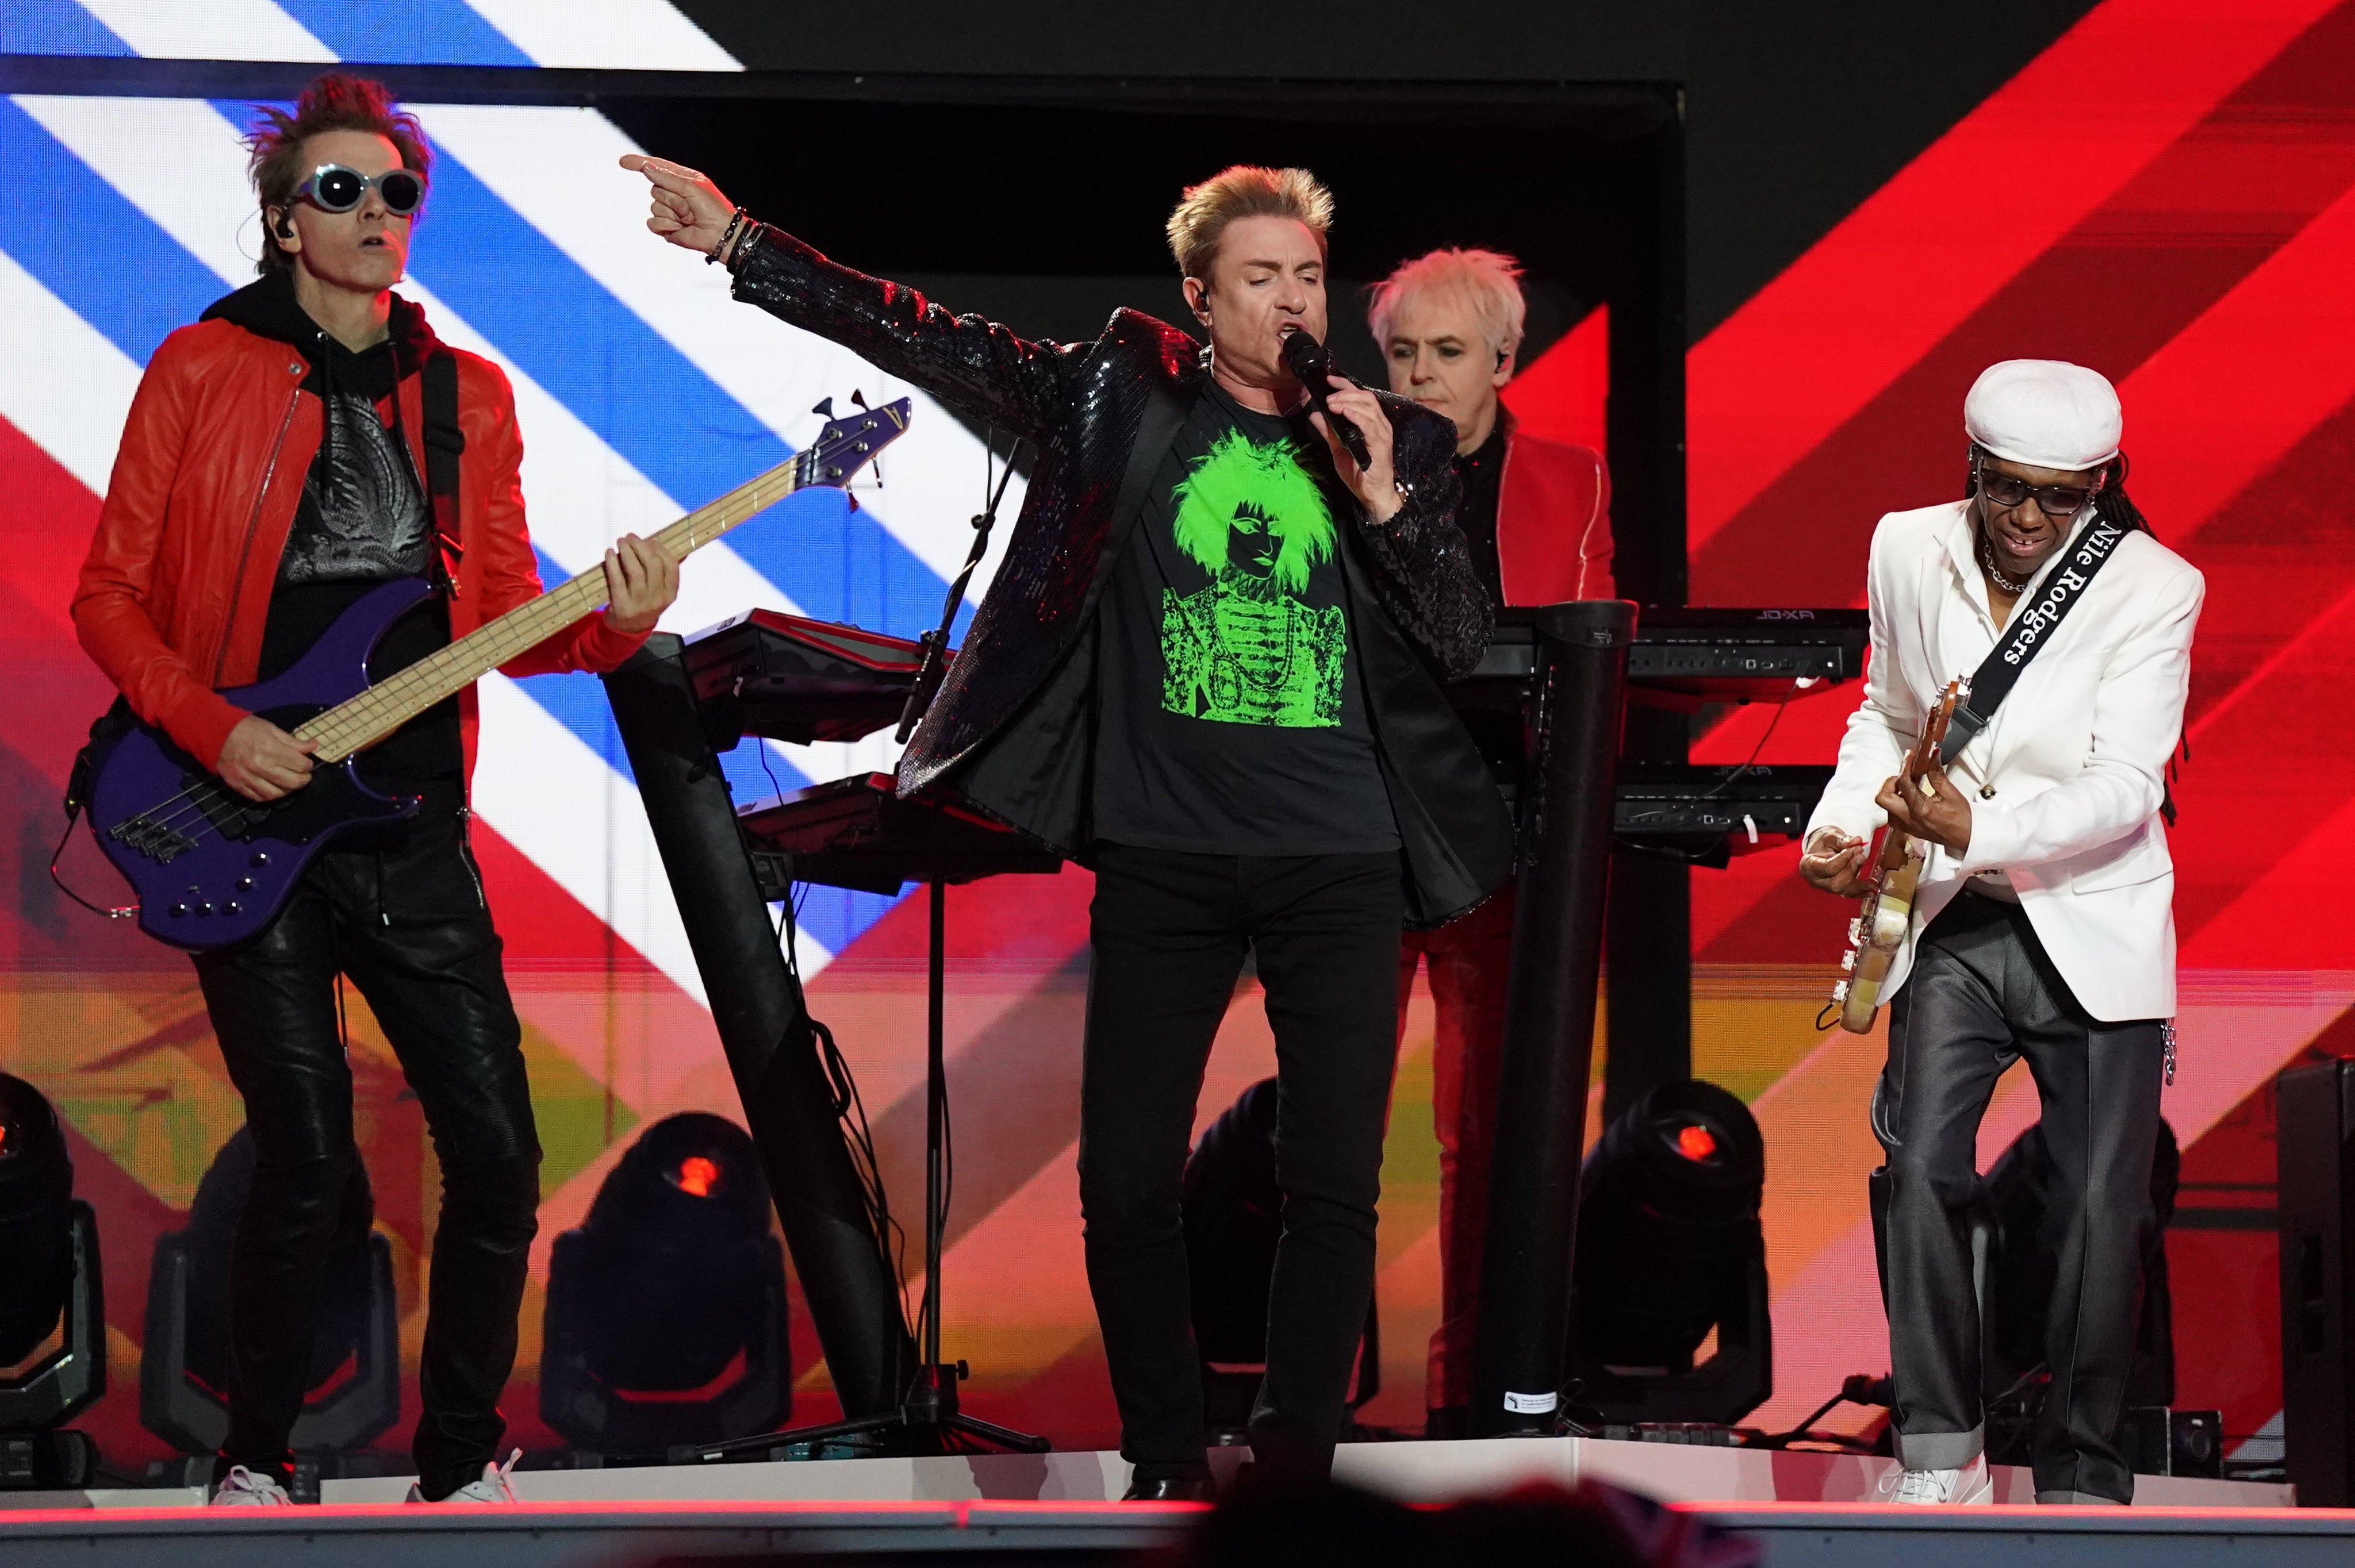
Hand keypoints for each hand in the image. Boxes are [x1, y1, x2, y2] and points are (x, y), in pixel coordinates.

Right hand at [218, 714, 315, 802]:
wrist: (215, 734)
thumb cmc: (245, 729)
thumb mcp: (271, 729)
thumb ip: (293, 741)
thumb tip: (313, 746)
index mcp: (270, 749)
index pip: (299, 764)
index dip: (307, 765)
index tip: (307, 763)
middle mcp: (260, 766)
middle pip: (291, 782)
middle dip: (303, 780)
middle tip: (304, 776)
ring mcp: (248, 778)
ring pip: (276, 794)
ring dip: (287, 790)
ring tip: (290, 783)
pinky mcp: (238, 785)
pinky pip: (258, 798)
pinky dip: (270, 796)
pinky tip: (274, 789)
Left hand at [602, 533, 679, 633]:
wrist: (629, 629)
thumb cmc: (645, 602)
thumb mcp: (660, 591)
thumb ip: (667, 571)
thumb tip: (681, 550)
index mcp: (671, 593)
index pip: (671, 565)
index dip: (660, 549)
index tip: (649, 540)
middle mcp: (658, 599)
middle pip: (653, 565)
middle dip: (641, 546)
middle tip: (630, 536)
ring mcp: (640, 603)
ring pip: (636, 571)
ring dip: (628, 552)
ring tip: (621, 541)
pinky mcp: (622, 606)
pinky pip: (617, 580)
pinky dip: (613, 564)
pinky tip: (610, 553)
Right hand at [619, 154, 738, 256]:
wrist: (721, 234)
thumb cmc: (713, 208)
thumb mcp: (691, 187)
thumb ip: (666, 177)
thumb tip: (645, 167)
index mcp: (681, 179)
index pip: (656, 167)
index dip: (638, 164)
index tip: (622, 162)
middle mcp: (673, 193)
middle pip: (654, 188)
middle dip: (672, 198)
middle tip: (690, 206)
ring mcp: (668, 211)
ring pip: (654, 206)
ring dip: (673, 213)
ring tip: (689, 218)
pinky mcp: (666, 227)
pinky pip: (653, 223)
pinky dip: (666, 225)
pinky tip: (681, 228)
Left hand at [1310, 374, 1401, 522]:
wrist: (1373, 495)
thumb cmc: (1360, 473)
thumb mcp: (1338, 449)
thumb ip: (1329, 432)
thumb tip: (1314, 414)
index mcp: (1372, 423)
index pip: (1361, 396)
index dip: (1345, 385)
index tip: (1328, 380)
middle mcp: (1380, 425)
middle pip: (1365, 397)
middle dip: (1345, 392)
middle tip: (1327, 395)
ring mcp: (1382, 434)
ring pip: (1368, 407)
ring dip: (1347, 402)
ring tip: (1331, 403)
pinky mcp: (1380, 445)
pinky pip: (1369, 425)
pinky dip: (1355, 415)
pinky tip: (1343, 412)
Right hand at [1798, 826, 1871, 897]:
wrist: (1822, 848)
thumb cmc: (1823, 842)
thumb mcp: (1830, 837)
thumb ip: (1842, 840)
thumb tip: (1856, 841)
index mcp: (1808, 866)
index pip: (1828, 867)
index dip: (1844, 858)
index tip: (1856, 848)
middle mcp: (1816, 880)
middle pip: (1836, 883)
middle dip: (1851, 870)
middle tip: (1862, 857)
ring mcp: (1826, 887)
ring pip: (1843, 891)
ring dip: (1859, 884)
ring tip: (1872, 879)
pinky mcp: (1836, 890)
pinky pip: (1849, 894)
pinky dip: (1861, 893)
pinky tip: (1870, 891)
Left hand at [1875, 758, 1972, 857]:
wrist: (1967, 837)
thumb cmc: (1962, 820)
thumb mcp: (1950, 793)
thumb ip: (1936, 773)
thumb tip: (1932, 757)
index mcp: (1920, 809)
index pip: (1902, 782)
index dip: (1905, 765)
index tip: (1910, 757)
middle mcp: (1909, 819)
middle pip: (1882, 797)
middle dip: (1890, 782)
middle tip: (1903, 775)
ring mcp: (1906, 826)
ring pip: (1885, 806)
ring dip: (1892, 793)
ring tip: (1906, 786)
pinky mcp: (1906, 829)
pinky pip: (1892, 814)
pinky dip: (1895, 803)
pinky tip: (1908, 797)